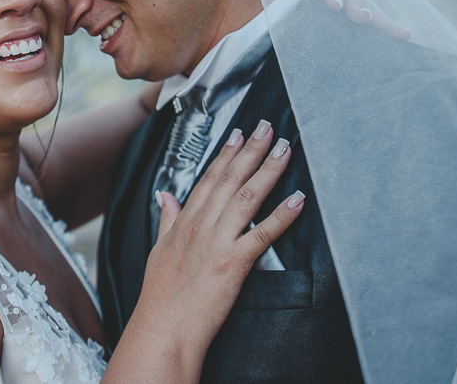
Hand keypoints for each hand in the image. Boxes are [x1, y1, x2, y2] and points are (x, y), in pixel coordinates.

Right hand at [137, 122, 303, 357]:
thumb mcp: (158, 250)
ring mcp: (217, 243)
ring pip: (246, 197)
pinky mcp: (233, 264)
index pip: (208, 179)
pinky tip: (298, 200)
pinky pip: (262, 235)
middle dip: (250, 150)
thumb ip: (166, 219)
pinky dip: (282, 216)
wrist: (163, 328)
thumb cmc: (160, 296)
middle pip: (229, 179)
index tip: (238, 133)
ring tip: (284, 150)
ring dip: (268, 170)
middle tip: (267, 127)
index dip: (225, 155)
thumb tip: (165, 195)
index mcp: (185, 222)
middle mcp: (201, 226)